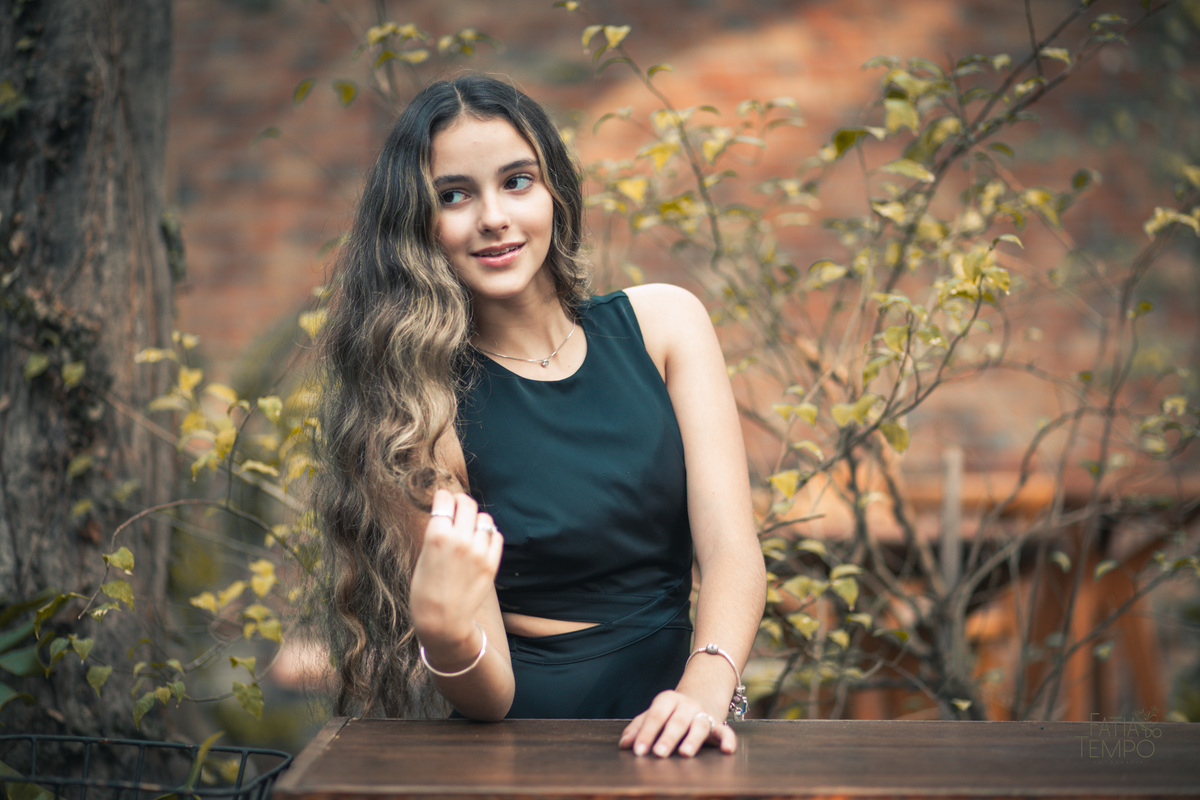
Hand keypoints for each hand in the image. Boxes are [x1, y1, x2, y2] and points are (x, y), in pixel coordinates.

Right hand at [410, 489, 502, 659]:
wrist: (443, 622)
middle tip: (458, 508)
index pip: (445, 499)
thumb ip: (438, 532)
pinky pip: (496, 536)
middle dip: (461, 502)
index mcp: (437, 535)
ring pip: (484, 518)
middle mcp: (460, 540)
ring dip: (476, 520)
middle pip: (467, 503)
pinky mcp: (492, 563)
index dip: (443, 497)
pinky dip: (489, 535)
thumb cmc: (425, 590)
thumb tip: (449, 510)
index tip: (443, 500)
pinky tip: (480, 541)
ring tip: (469, 528)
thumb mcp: (423, 555)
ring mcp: (479, 551)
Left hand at [618, 690, 736, 757]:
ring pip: (700, 725)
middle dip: (667, 737)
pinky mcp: (718, 724)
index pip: (656, 715)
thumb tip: (624, 745)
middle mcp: (687, 705)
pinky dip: (728, 739)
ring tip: (684, 753)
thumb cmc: (671, 711)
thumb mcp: (654, 714)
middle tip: (658, 753)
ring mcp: (704, 713)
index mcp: (667, 699)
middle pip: (677, 721)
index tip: (637, 750)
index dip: (646, 733)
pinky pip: (726, 731)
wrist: (702, 693)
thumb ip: (638, 727)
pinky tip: (727, 750)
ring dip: (692, 739)